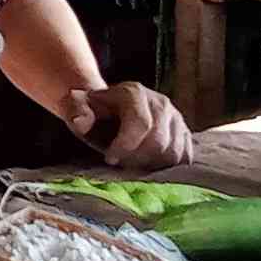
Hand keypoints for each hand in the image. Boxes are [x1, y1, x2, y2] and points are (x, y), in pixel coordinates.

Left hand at [66, 78, 190, 170]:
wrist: (108, 110)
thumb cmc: (91, 113)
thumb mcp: (77, 109)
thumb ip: (76, 111)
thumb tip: (81, 120)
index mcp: (134, 93)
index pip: (141, 124)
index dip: (125, 146)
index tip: (109, 158)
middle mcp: (160, 102)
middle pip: (159, 142)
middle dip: (137, 159)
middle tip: (121, 163)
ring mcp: (175, 118)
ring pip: (174, 152)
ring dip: (152, 165)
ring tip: (133, 163)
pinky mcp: (184, 133)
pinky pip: (184, 157)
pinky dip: (168, 167)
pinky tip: (149, 166)